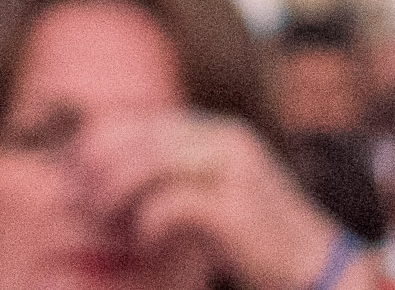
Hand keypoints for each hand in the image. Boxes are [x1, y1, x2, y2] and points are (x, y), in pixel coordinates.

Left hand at [72, 112, 355, 289]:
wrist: (323, 272)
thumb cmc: (260, 243)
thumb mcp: (210, 197)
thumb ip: (169, 178)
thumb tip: (98, 179)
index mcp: (213, 130)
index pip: (134, 121)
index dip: (94, 148)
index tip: (71, 180)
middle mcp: (221, 137)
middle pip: (133, 136)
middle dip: (95, 170)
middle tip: (77, 205)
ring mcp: (231, 167)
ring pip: (146, 163)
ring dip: (114, 196)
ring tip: (107, 225)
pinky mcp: (237, 206)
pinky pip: (169, 204)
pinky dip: (146, 224)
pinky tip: (145, 243)